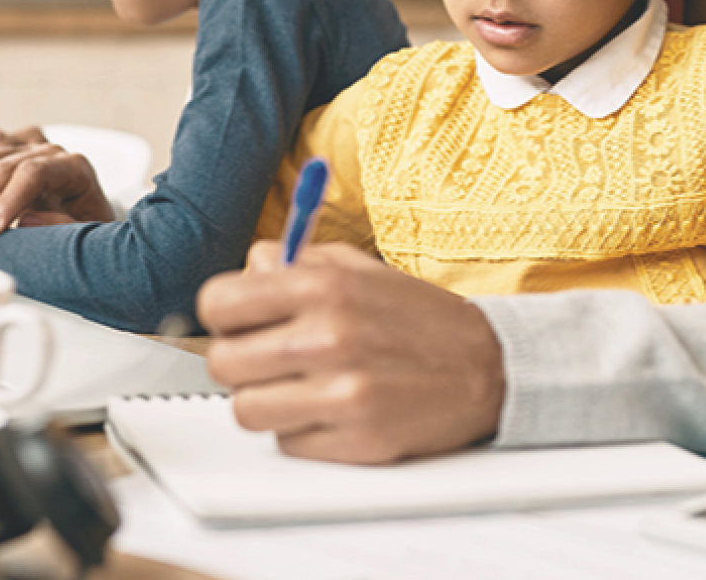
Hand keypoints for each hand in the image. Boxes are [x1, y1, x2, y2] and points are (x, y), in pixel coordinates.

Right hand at [0, 124, 113, 249]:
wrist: (88, 216)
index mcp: (74, 167)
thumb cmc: (89, 228)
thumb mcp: (86, 232)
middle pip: (4, 166)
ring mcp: (29, 151)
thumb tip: (27, 219)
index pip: (34, 173)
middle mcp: (51, 153)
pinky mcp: (11, 157)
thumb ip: (63, 225)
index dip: (7, 201)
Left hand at [198, 241, 505, 463]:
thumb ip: (298, 261)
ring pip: (246, 410)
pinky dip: (301, 430)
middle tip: (267, 356)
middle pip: (222, 361)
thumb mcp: (360, 268)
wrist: (485, 365)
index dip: (223, 312)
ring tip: (302, 385)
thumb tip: (249, 267)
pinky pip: (286, 443)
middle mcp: (328, 336)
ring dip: (266, 400)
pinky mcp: (352, 438)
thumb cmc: (420, 317)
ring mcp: (341, 391)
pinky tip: (332, 408)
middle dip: (239, 360)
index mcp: (325, 285)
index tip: (236, 318)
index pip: (220, 301)